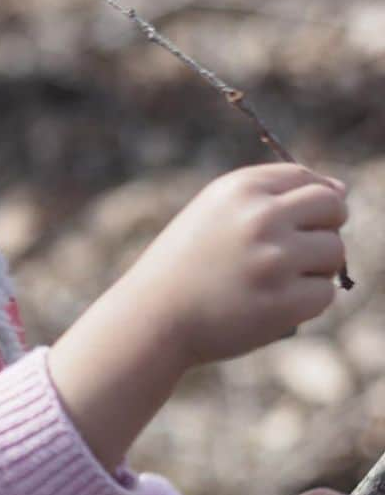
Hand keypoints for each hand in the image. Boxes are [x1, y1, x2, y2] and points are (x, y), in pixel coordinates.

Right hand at [124, 163, 346, 369]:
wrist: (153, 316)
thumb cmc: (187, 263)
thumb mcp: (215, 212)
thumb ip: (269, 195)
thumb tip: (341, 190)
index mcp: (240, 189)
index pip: (307, 179)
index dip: (311, 201)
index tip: (293, 223)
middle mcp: (260, 218)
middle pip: (333, 208)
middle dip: (326, 227)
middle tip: (298, 251)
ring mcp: (274, 261)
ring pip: (334, 252)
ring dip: (316, 267)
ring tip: (278, 279)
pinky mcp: (284, 302)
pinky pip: (324, 293)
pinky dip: (306, 300)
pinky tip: (273, 303)